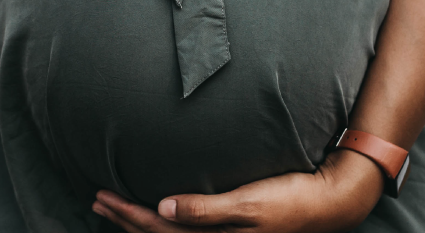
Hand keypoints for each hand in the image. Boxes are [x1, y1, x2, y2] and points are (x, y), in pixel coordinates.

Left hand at [91, 149, 384, 232]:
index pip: (157, 231)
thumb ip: (205, 209)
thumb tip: (162, 208)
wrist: (328, 204)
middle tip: (96, 200)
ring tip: (117, 210)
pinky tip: (159, 216)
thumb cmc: (290, 199)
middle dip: (125, 220)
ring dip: (139, 225)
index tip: (102, 194)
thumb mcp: (249, 204)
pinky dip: (164, 227)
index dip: (126, 214)